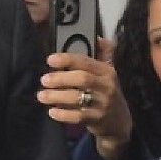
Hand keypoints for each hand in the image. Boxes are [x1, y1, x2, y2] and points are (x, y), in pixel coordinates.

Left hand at [39, 38, 133, 159]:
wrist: (119, 122)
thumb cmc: (107, 94)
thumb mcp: (109, 74)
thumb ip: (104, 55)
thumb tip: (99, 37)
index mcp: (108, 72)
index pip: (86, 62)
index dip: (67, 59)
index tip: (50, 60)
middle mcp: (107, 86)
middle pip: (82, 78)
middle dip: (60, 78)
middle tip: (44, 80)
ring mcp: (103, 103)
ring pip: (78, 97)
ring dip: (57, 96)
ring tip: (42, 95)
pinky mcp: (98, 119)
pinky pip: (78, 116)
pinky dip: (63, 114)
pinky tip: (52, 112)